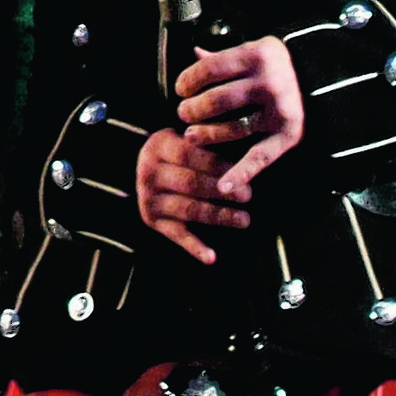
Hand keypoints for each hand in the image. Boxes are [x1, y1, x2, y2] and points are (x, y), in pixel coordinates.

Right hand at [136, 128, 249, 264]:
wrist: (146, 166)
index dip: (218, 165)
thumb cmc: (182, 149)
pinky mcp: (153, 221)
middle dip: (221, 191)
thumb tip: (243, 157)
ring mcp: (149, 199)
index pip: (190, 155)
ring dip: (219, 216)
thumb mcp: (190, 137)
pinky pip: (177, 236)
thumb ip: (210, 141)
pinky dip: (195, 248)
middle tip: (248, 196)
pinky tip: (212, 258)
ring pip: (188, 209)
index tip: (242, 173)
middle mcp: (148, 172)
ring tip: (244, 220)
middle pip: (189, 183)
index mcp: (158, 145)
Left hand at [172, 37, 304, 198]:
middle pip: (217, 100)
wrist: (329, 79)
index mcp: (258, 54)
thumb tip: (194, 54)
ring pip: (232, 128)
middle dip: (193, 109)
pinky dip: (241, 173)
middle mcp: (269, 81)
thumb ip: (226, 56)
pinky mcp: (289, 133)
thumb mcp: (257, 51)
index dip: (189, 80)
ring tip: (192, 135)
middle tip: (183, 114)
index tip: (180, 89)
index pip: (211, 68)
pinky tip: (224, 185)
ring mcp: (280, 109)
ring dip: (207, 135)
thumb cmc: (283, 65)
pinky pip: (260, 156)